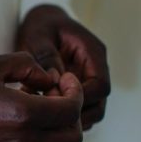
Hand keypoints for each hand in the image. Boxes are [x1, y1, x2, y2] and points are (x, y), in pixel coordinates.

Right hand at [0, 52, 82, 141]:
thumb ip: (30, 66)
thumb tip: (47, 79)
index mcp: (22, 114)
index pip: (71, 111)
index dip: (76, 92)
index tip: (64, 80)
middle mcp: (20, 140)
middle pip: (72, 139)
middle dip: (73, 116)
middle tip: (57, 95)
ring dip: (53, 124)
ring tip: (33, 101)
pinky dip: (35, 132)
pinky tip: (16, 113)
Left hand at [17, 5, 110, 129]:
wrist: (40, 24)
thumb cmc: (41, 28)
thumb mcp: (39, 38)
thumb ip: (47, 58)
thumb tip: (54, 82)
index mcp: (93, 53)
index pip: (100, 85)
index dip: (81, 99)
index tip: (56, 103)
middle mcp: (96, 69)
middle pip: (99, 103)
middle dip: (75, 114)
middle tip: (46, 117)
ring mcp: (88, 81)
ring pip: (91, 111)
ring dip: (69, 118)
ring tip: (41, 114)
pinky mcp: (79, 90)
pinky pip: (79, 110)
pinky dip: (64, 116)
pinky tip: (42, 111)